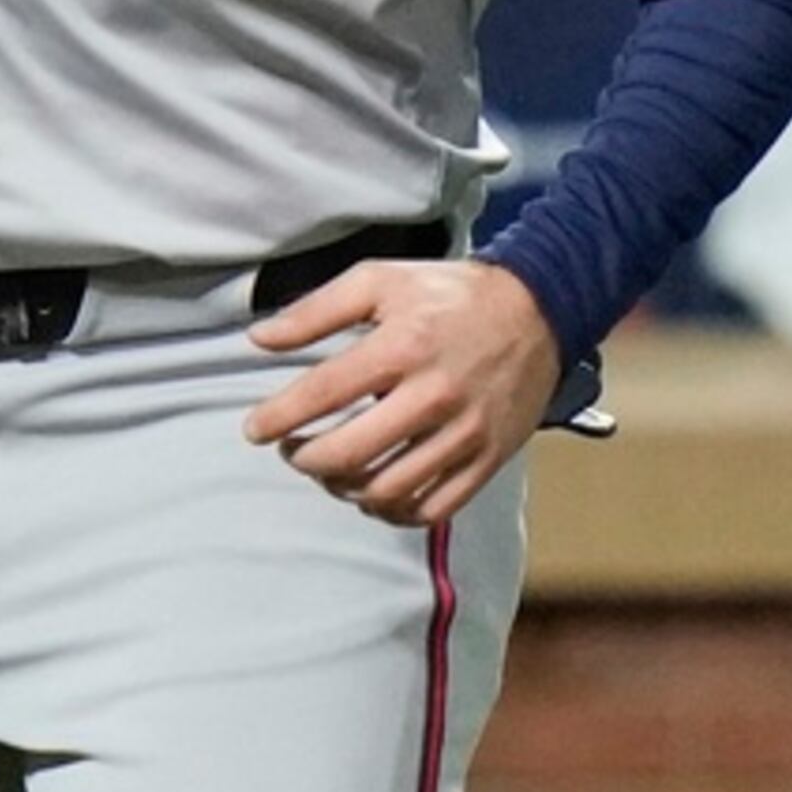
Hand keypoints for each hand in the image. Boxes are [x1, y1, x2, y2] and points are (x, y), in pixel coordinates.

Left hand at [242, 260, 557, 529]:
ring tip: (328, 470)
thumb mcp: (378, 280)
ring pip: (388, 489)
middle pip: (351, 453)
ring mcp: (465, 434)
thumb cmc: (448, 294)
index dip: (278, 417)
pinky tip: (372, 494)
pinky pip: (433, 508)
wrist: (537, 310)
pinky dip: (393, 511)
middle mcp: (433, 396)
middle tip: (291, 450)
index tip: (254, 430)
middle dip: (306, 460)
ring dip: (343, 489)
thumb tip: (259, 337)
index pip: (323, 393)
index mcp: (401, 346)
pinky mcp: (488, 460)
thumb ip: (314, 310)